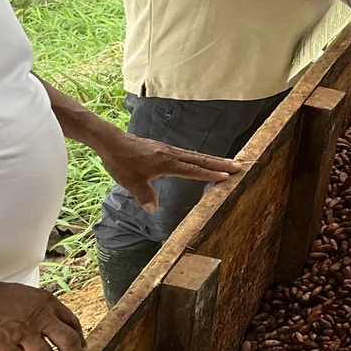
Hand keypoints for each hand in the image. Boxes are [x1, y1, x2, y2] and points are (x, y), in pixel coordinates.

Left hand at [94, 131, 243, 212]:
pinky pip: (186, 154)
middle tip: (239, 166)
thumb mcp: (131, 182)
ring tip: (228, 163)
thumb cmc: (121, 161)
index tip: (227, 176)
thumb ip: (144, 195)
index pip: (193, 170)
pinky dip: (199, 158)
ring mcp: (168, 150)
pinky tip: (202, 161)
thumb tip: (153, 209)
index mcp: (166, 163)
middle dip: (220, 163)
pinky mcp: (163, 149)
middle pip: (200, 159)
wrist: (111, 141)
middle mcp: (171, 154)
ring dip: (212, 160)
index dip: (210, 174)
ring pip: (195, 155)